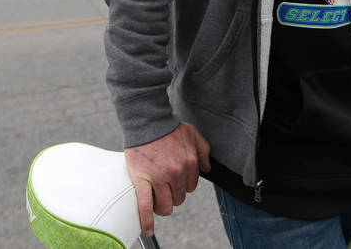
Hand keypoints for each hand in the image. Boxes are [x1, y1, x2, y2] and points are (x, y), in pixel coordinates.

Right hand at [124, 122, 210, 236]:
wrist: (147, 120)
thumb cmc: (169, 127)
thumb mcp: (192, 133)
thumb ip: (203, 150)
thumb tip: (208, 168)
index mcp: (190, 163)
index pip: (191, 187)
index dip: (182, 185)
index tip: (174, 179)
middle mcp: (177, 172)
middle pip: (179, 198)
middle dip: (172, 194)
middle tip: (164, 185)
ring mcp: (159, 178)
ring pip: (166, 206)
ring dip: (162, 205)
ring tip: (156, 198)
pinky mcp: (142, 180)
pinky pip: (145, 206)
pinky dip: (147, 220)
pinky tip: (148, 229)